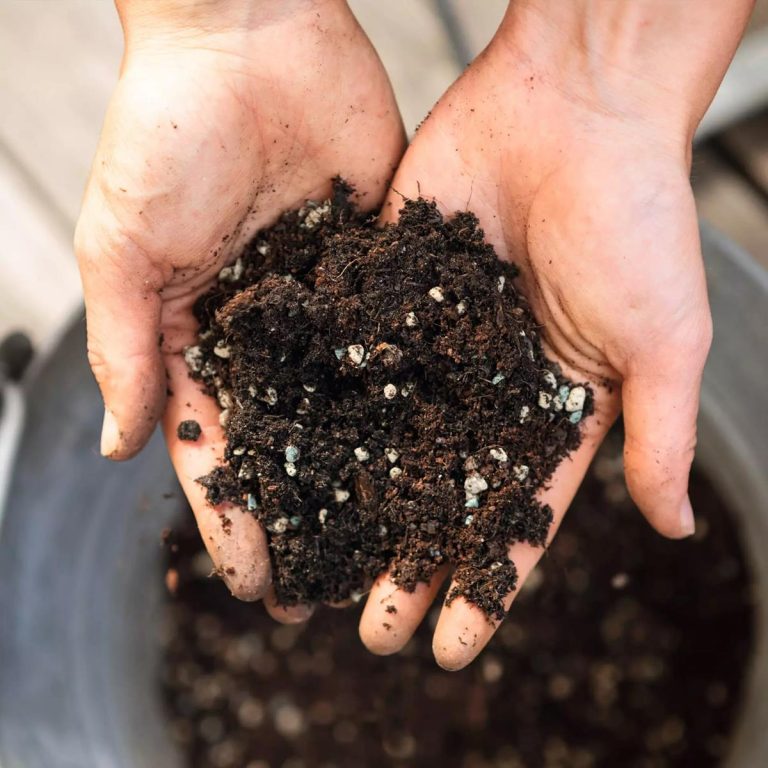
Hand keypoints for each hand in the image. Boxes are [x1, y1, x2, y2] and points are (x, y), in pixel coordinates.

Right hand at [74, 0, 404, 613]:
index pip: (220, 448)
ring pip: (354, 405)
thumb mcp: (126, 249)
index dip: (234, 516)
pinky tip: (439, 452)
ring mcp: (331, 304)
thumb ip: (127, 347)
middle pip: (293, 442)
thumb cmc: (166, 132)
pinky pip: (402, 340)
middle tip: (327, 591)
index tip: (256, 581)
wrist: (247, 37)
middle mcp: (272, 331)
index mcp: (205, 334)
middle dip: (308, 517)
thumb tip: (118, 447)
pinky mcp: (383, 266)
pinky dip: (417, 396)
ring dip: (369, 475)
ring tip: (393, 545)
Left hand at [358, 0, 750, 667]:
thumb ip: (658, 436)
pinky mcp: (391, 294)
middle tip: (369, 632)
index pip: (514, 516)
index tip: (450, 646)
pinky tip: (291, 466)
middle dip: (407, 562)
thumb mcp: (661, 341)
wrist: (575, 109)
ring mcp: (435, 343)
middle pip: (439, 492)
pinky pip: (355, 362)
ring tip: (316, 566)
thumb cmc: (636, 218)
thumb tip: (679, 526)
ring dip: (354, 505)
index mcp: (551, 407)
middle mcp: (487, 385)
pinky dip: (325, 412)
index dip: (485, 582)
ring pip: (386, 440)